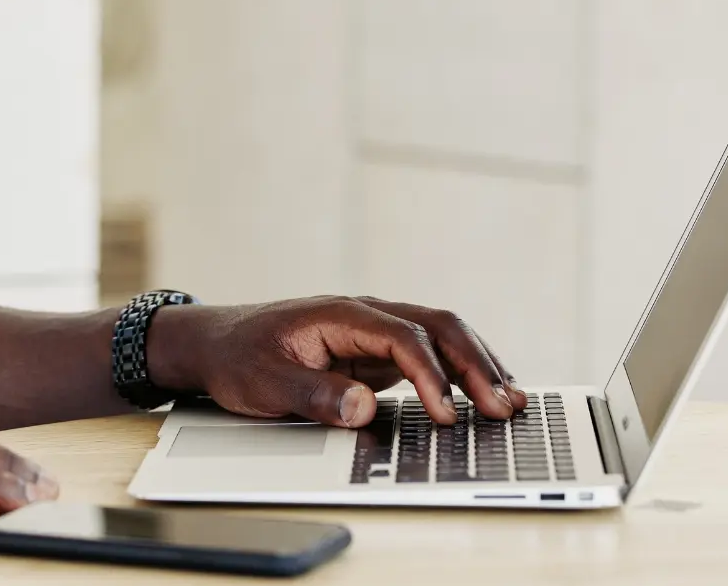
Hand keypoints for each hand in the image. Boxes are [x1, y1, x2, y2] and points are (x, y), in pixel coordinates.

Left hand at [148, 296, 527, 427]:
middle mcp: (366, 314)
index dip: (431, 375)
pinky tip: (486, 393)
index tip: (447, 414)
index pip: (402, 336)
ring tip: (512, 402)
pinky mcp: (377, 351)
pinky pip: (431, 355)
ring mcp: (375, 331)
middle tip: (503, 407)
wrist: (215, 343)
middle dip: (475, 365)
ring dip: (478, 365)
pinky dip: (462, 372)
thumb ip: (314, 394)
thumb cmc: (238, 358)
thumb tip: (365, 408)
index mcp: (340, 313)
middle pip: (437, 326)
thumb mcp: (265, 382)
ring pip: (442, 336)